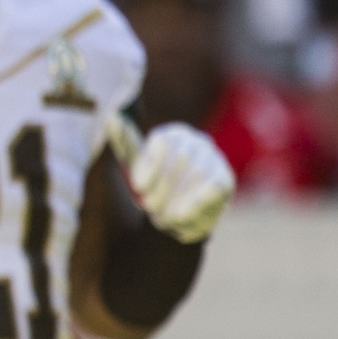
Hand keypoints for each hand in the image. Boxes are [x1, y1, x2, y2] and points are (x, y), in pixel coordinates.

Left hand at [107, 116, 233, 243]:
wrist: (177, 211)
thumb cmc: (152, 185)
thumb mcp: (134, 166)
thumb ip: (124, 144)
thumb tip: (112, 117)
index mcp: (171, 134)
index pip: (162, 141)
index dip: (150, 167)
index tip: (137, 188)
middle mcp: (197, 141)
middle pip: (182, 160)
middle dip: (162, 189)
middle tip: (148, 208)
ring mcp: (215, 160)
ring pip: (198, 178)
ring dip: (177, 202)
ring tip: (162, 219)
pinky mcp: (225, 181)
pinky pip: (215, 190)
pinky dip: (196, 209)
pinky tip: (180, 221)